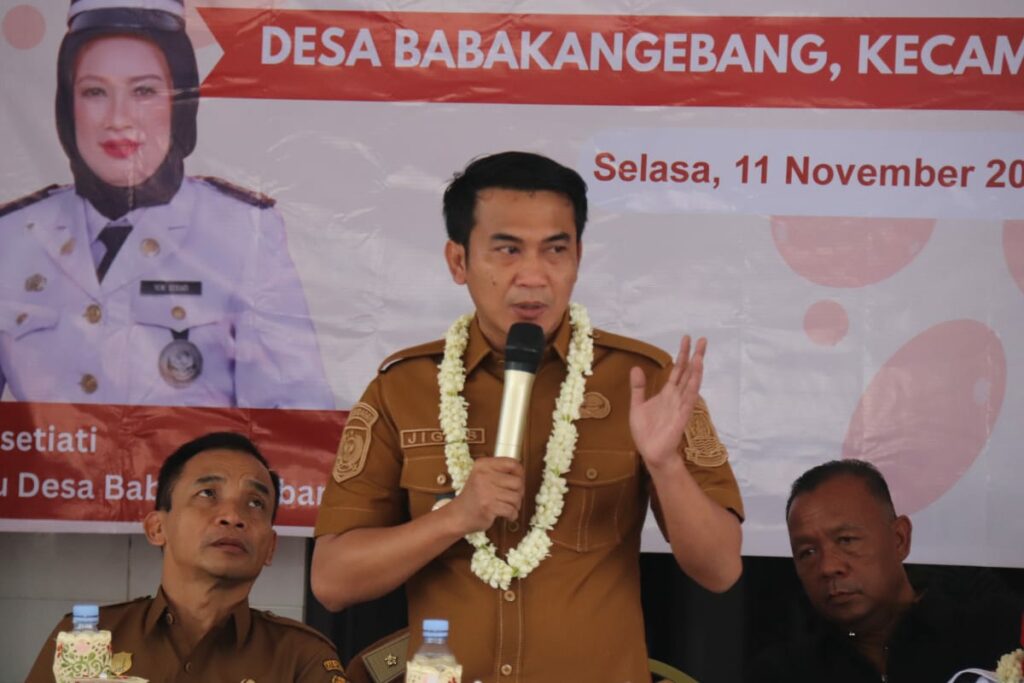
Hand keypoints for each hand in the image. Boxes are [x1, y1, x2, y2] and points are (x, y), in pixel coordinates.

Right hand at [446, 456, 524, 534]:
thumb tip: (522, 474)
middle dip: (519, 493)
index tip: (518, 481)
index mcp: (483, 464)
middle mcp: (484, 475)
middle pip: (518, 482)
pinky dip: (512, 515)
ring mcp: (486, 491)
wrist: (458, 515)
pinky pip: (511, 510)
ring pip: (516, 497)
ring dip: (516, 506)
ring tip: (508, 507)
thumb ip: (499, 472)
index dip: (520, 474)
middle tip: (512, 498)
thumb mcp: (482, 476)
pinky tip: (506, 516)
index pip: (512, 463)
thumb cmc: (474, 497)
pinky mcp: (488, 506)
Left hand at [629, 335, 705, 470]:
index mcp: (667, 393)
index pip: (677, 370)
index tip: (687, 338)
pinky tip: (697, 374)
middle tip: (703, 339)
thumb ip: (638, 388)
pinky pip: (689, 398)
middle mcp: (677, 396)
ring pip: (691, 383)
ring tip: (701, 354)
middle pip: (688, 372)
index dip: (682, 354)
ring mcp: (681, 405)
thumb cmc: (646, 432)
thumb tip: (636, 368)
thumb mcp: (637, 405)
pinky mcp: (682, 416)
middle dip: (695, 356)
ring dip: (697, 369)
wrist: (651, 452)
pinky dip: (694, 386)